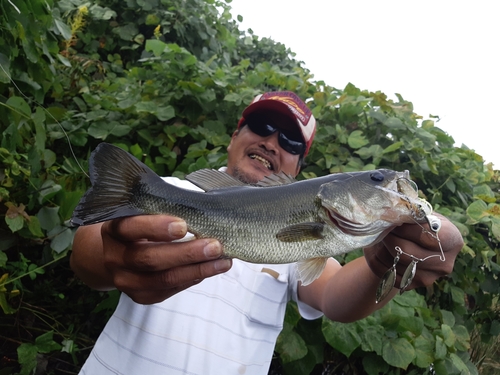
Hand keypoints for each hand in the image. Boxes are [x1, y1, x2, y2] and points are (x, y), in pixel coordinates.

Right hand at [100, 215, 231, 303]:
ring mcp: (125, 281)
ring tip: (222, 262)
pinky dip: (192, 279)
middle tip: (215, 246)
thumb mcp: (143, 213)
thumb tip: (203, 206)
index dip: (156, 227)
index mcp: (114, 230)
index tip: (183, 225)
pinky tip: (210, 269)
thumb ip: (164, 209)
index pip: (131, 228)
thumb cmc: (140, 226)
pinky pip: (169, 290)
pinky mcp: (140, 296)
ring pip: (163, 279)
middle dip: (186, 253)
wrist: (118, 255)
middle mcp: (115, 257)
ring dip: (197, 270)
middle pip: (150, 259)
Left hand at [363, 214, 462, 289]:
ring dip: (382, 248)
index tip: (392, 220)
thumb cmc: (417, 224)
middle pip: (407, 252)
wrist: (412, 244)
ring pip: (395, 263)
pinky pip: (388, 274)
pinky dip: (379, 261)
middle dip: (390, 237)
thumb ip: (411, 215)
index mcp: (452, 240)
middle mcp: (445, 263)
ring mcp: (429, 278)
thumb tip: (394, 213)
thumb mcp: (420, 215)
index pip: (426, 235)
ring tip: (380, 236)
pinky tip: (379, 250)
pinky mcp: (412, 285)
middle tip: (380, 228)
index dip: (405, 227)